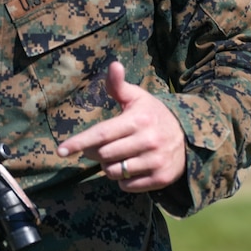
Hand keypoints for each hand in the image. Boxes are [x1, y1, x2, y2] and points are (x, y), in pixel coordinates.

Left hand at [57, 61, 185, 191]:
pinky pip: (127, 186)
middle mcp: (148, 141)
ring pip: (114, 172)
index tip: (61, 150)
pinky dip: (122, 179)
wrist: (189, 137)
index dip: (80, 142)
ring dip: (108, 166)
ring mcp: (155, 161)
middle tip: (101, 146)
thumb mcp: (137, 97)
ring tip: (117, 156)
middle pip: (104, 155)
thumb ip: (119, 85)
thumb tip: (113, 65)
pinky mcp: (161, 178)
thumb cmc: (153, 114)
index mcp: (138, 120)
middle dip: (95, 152)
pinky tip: (129, 167)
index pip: (102, 134)